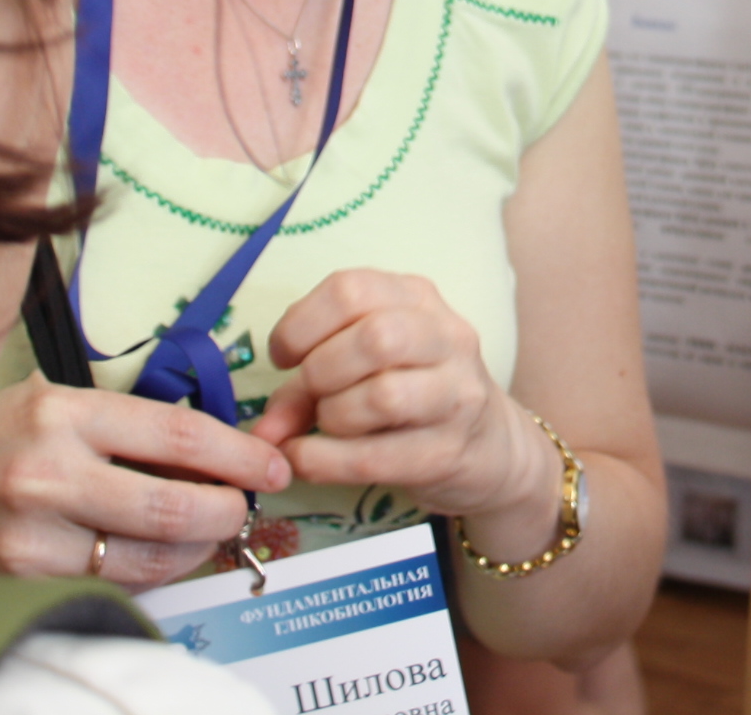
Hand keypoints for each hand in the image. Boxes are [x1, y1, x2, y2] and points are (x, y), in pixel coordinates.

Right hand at [0, 374, 291, 588]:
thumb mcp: (48, 405)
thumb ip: (122, 426)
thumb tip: (207, 451)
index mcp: (60, 415)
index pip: (176, 436)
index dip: (237, 454)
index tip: (268, 463)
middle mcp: (47, 477)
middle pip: (172, 506)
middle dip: (227, 509)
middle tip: (245, 503)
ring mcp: (33, 538)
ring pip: (149, 555)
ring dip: (196, 546)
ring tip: (210, 528)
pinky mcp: (24, 582)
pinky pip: (113, 580)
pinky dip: (151, 569)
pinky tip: (161, 551)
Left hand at [251, 270, 558, 534]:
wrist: (490, 448)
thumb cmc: (415, 396)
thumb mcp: (364, 371)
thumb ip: (305, 389)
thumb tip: (259, 433)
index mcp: (417, 299)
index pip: (351, 289)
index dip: (302, 323)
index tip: (285, 356)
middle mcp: (445, 337)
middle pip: (373, 337)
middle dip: (321, 370)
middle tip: (309, 393)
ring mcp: (456, 394)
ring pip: (382, 396)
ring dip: (333, 416)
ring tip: (325, 424)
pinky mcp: (449, 451)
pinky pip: (377, 457)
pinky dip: (326, 461)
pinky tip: (307, 461)